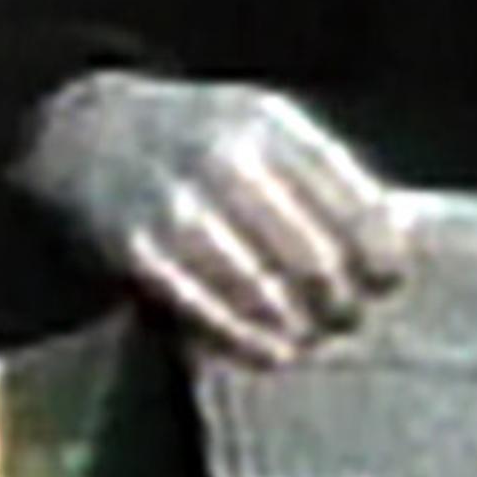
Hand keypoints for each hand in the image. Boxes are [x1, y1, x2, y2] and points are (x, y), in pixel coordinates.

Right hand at [11, 70, 410, 366]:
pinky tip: (269, 355)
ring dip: (293, 325)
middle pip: (307, 250)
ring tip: (311, 341)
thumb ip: (317, 175)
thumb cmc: (198, 139)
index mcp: (268, 122)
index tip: (391, 282)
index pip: (343, 193)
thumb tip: (392, 237)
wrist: (83, 130)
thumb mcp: (257, 128)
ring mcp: (177, 201)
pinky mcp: (135, 246)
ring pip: (257, 286)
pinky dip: (242, 338)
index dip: (376, 247)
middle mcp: (225, 156)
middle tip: (348, 321)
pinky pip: (203, 306)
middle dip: (337, 297)